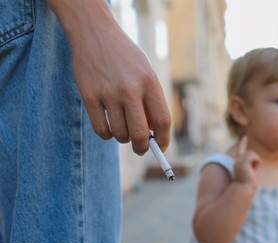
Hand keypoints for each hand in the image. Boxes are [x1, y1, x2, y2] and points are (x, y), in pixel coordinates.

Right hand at [47, 0, 171, 154]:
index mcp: (150, 82)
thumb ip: (150, 102)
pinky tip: (109, 129)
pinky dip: (107, 135)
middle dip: (142, 148)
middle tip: (141, 149)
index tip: (161, 148)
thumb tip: (153, 134)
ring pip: (120, 134)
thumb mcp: (145, 73)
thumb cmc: (126, 58)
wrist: (95, 33)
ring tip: (123, 131)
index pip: (163, 120)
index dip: (164, 139)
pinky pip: (101, 129)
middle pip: (140, 134)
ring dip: (123, 139)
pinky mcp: (89, 96)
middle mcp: (130, 89)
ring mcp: (108, 93)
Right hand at [232, 136, 261, 187]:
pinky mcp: (243, 162)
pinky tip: (254, 169)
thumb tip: (258, 159)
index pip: (241, 150)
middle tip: (253, 171)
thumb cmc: (248, 184)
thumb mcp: (252, 172)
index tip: (245, 136)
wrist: (244, 188)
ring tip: (252, 170)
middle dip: (255, 160)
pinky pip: (254, 157)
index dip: (243, 143)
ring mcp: (239, 160)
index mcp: (238, 162)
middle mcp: (237, 160)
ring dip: (256, 162)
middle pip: (250, 152)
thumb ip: (253, 164)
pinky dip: (257, 162)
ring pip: (252, 153)